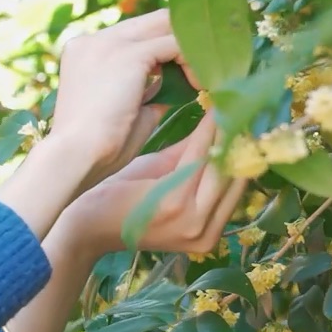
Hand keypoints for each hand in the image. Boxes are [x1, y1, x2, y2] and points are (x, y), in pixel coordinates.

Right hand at [47, 9, 191, 187]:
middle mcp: (94, 39)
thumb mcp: (126, 109)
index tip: (191, 70)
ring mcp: (109, 43)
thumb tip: (174, 84)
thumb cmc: (98, 148)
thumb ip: (147, 90)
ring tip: (206, 78)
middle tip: (210, 65)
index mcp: (85, 51)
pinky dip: (193, 59)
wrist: (75, 158)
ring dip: (192, 48)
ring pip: (167, 26)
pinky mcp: (128, 54)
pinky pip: (174, 43)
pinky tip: (201, 84)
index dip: (167, 45)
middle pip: (155, 20)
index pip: (137, 32)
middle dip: (186, 39)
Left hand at [54, 113, 249, 258]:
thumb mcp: (164, 178)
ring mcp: (194, 222)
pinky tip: (210, 108)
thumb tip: (220, 122)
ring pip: (223, 165)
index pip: (237, 183)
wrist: (82, 224)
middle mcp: (207, 232)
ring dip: (227, 130)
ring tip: (230, 99)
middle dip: (242, 135)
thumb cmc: (119, 199)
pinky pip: (200, 159)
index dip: (245, 147)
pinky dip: (207, 133)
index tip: (248, 114)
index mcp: (208, 231)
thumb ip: (193, 158)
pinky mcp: (177, 205)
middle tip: (245, 100)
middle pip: (237, 175)